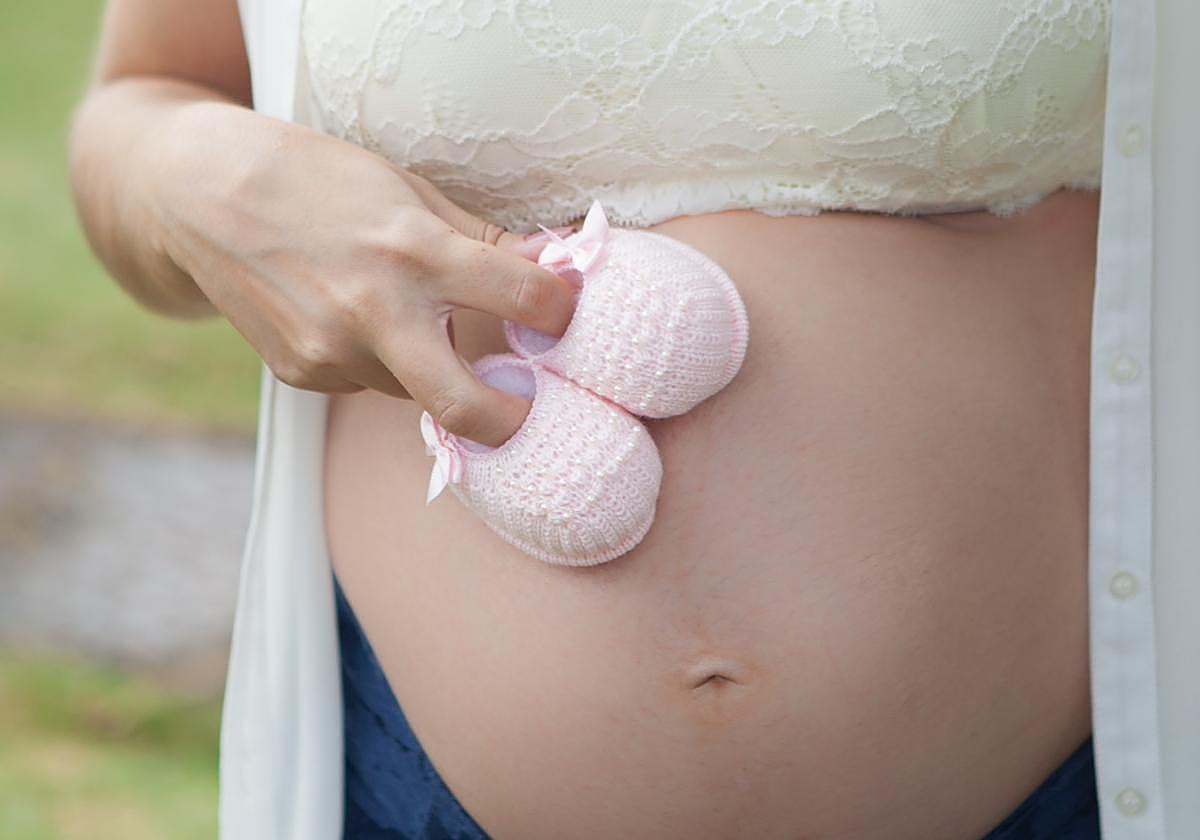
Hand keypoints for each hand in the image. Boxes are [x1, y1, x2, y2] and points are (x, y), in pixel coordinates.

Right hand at [144, 101, 576, 445]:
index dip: (561, 309)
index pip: (524, 298)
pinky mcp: (301, 374)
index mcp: (415, 251)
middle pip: (467, 407)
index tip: (562, 312)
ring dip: (425, 367)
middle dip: (510, 420)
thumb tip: (552, 271)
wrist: (199, 195)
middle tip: (525, 408)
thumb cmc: (317, 179)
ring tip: (394, 310)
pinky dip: (374, 360)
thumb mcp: (407, 190)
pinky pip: (365, 383)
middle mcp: (375, 311)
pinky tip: (343, 313)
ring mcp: (331, 352)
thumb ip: (481, 239)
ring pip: (412, 389)